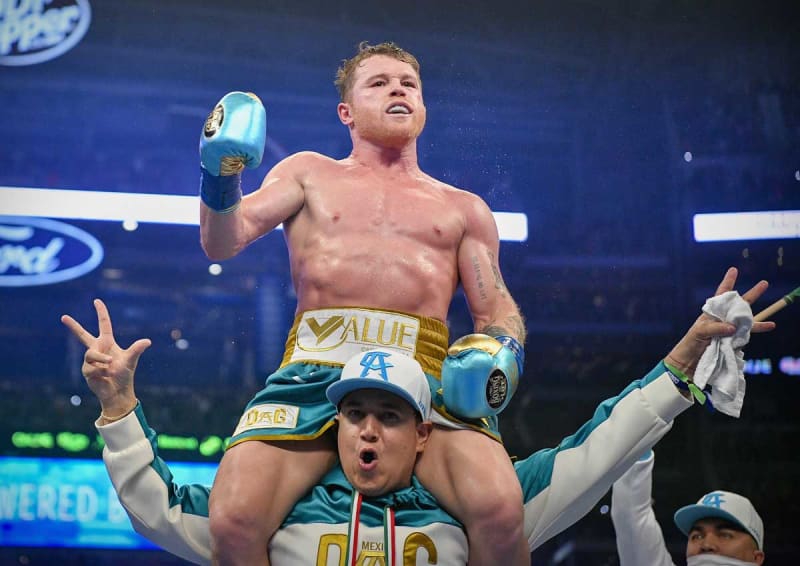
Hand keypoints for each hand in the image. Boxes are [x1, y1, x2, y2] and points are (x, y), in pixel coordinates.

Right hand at [60, 299, 150, 418]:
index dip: (101, 312)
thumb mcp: (130, 360)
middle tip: (63, 316)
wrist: (117, 391)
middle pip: (82, 335)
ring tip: (110, 369)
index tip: (96, 301)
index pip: (104, 324)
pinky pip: (91, 367)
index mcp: (108, 343)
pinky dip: (100, 372)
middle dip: (73, 326)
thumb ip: (136, 349)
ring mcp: (90, 360)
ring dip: (102, 361)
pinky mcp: (86, 370)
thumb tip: (148, 341)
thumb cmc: (124, 374)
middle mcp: (97, 349)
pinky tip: (104, 377)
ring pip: (91, 355)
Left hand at [666, 267, 775, 376]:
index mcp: (712, 312)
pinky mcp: (732, 341)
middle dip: (753, 294)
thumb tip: (734, 327)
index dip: (728, 282)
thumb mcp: (700, 332)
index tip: (734, 270)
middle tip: (764, 283)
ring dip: (759, 319)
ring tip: (772, 323)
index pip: (721, 294)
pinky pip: (746, 335)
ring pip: (746, 321)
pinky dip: (756, 332)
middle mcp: (723, 319)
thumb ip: (716, 328)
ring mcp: (729, 330)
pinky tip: (768, 327)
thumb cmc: (691, 342)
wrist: (690, 361)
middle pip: (739, 305)